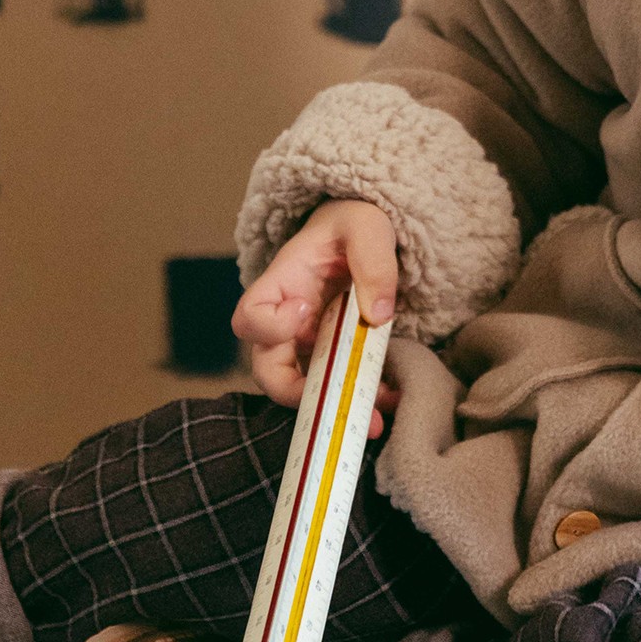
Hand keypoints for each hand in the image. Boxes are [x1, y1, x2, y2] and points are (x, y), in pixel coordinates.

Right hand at [232, 199, 399, 436]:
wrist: (365, 233)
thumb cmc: (355, 223)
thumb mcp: (367, 226)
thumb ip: (373, 262)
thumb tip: (378, 315)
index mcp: (282, 284)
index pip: (249, 316)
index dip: (269, 326)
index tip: (304, 311)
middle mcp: (288, 322)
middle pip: (267, 370)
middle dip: (298, 393)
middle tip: (338, 400)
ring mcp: (310, 342)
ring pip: (305, 389)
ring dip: (336, 406)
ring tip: (376, 418)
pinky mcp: (335, 355)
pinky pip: (339, 385)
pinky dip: (361, 398)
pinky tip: (391, 400)